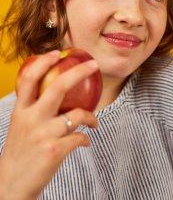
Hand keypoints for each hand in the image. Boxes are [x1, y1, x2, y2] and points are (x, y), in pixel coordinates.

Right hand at [0, 50, 98, 199]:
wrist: (11, 186)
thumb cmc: (20, 152)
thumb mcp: (20, 125)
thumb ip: (34, 108)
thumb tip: (57, 92)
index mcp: (21, 111)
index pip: (29, 79)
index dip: (43, 62)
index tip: (57, 53)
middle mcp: (31, 119)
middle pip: (58, 87)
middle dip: (79, 71)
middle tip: (93, 64)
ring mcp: (43, 135)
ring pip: (78, 114)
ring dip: (91, 117)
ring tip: (94, 121)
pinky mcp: (54, 151)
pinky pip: (80, 138)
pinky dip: (86, 138)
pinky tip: (85, 141)